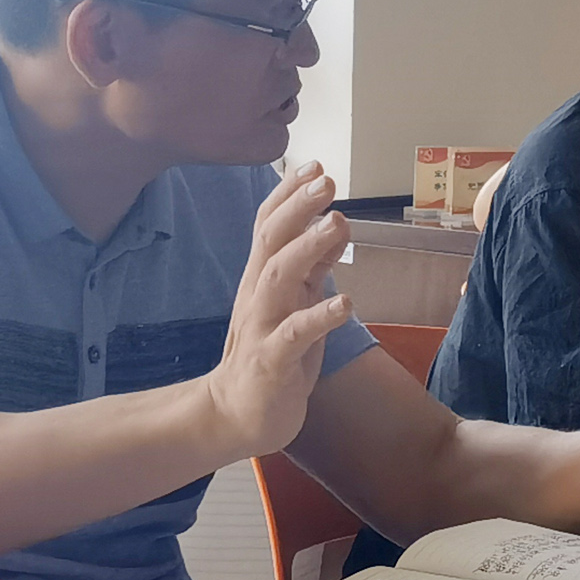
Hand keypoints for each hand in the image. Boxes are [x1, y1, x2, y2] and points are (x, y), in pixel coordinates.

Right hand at [204, 162, 353, 458]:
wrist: (235, 415)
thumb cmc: (271, 354)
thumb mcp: (295, 302)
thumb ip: (312, 266)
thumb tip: (333, 222)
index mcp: (262, 277)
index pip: (269, 224)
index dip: (290, 193)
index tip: (315, 164)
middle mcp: (257, 294)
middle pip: (271, 240)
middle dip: (298, 207)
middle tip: (327, 180)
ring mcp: (261, 326)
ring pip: (278, 277)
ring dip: (307, 248)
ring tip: (337, 223)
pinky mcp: (271, 361)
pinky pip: (293, 335)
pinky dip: (318, 316)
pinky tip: (344, 302)